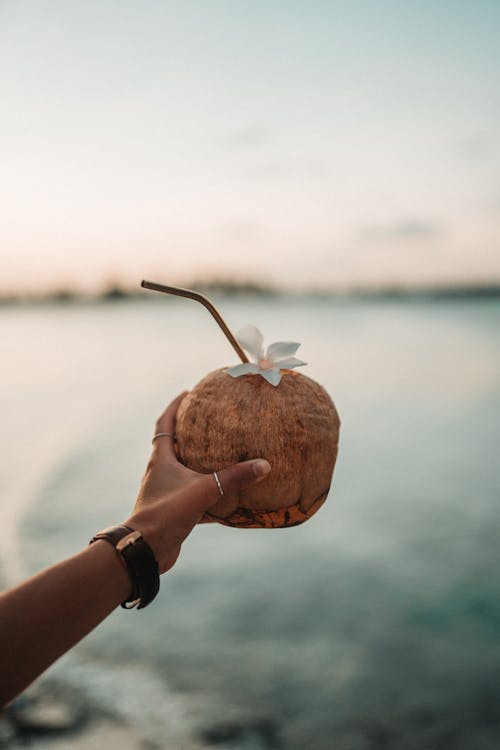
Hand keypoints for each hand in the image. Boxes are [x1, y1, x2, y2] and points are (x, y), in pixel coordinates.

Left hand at [124, 392, 270, 572]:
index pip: (165, 423)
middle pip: (174, 444)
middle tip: (212, 420)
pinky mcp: (174, 511)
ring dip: (201, 462)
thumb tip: (264, 464)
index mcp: (161, 458)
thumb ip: (233, 478)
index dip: (175, 406)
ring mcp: (166, 492)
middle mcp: (161, 471)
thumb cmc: (166, 514)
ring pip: (185, 471)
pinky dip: (210, 495)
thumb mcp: (203, 491)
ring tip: (224, 454)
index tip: (189, 392)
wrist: (145, 551)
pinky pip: (195, 497)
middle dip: (190, 431)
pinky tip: (230, 499)